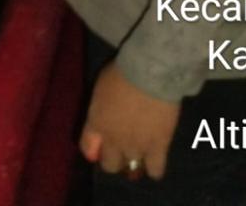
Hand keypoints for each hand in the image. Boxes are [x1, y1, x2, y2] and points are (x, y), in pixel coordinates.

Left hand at [79, 62, 179, 179]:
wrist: (149, 74)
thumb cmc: (122, 74)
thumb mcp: (100, 91)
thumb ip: (98, 111)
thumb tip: (100, 124)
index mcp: (96, 124)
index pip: (86, 149)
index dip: (94, 150)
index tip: (100, 146)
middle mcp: (113, 141)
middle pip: (110, 166)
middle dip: (114, 159)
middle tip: (123, 149)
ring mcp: (136, 147)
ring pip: (132, 170)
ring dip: (135, 162)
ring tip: (142, 152)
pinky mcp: (158, 147)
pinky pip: (155, 170)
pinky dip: (155, 168)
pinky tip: (156, 160)